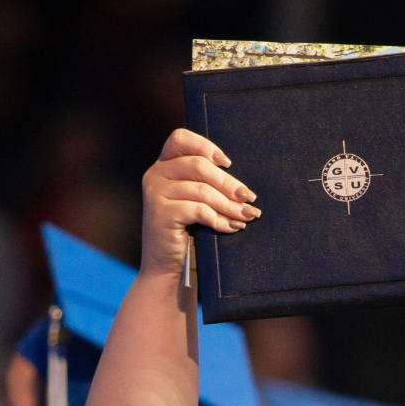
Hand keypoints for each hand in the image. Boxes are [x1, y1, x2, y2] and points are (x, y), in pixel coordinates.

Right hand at [139, 128, 258, 280]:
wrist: (166, 267)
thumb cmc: (186, 231)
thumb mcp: (192, 199)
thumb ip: (205, 181)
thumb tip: (241, 183)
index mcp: (163, 165)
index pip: (180, 138)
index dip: (205, 146)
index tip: (228, 163)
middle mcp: (155, 174)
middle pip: (199, 165)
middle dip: (229, 183)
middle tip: (249, 197)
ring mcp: (155, 193)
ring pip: (202, 190)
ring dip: (229, 205)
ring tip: (246, 216)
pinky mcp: (160, 213)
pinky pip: (199, 210)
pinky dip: (219, 219)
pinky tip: (231, 227)